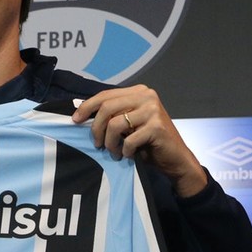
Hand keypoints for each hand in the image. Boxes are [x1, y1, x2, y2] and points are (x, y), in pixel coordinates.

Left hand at [72, 85, 208, 198]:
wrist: (175, 159)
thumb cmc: (149, 143)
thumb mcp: (129, 124)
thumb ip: (113, 114)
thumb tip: (81, 113)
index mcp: (139, 91)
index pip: (106, 94)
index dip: (87, 107)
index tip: (75, 120)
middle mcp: (147, 96)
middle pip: (107, 107)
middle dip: (96, 128)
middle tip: (97, 144)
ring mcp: (153, 110)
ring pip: (115, 124)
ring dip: (110, 143)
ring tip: (114, 152)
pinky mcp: (157, 127)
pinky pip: (128, 140)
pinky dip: (125, 151)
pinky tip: (129, 155)